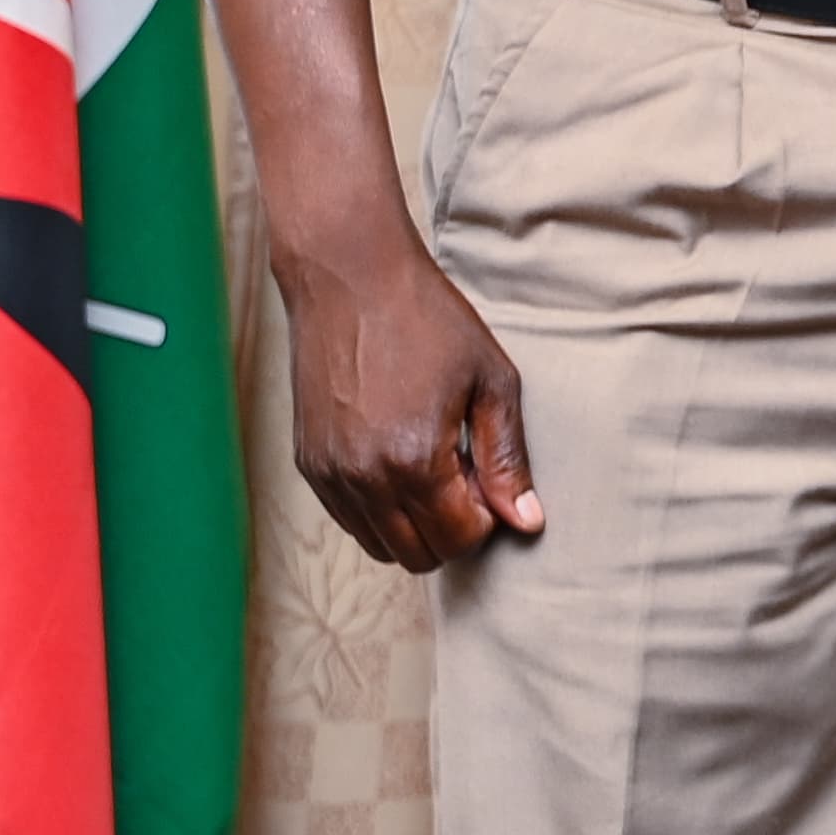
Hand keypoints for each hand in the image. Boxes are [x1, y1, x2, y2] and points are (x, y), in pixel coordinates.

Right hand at [272, 212, 543, 571]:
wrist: (350, 278)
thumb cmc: (429, 320)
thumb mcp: (491, 381)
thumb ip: (508, 459)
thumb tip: (526, 521)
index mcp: (415, 461)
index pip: (459, 540)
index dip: (486, 516)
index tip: (487, 473)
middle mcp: (364, 478)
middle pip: (418, 556)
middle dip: (452, 529)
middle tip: (464, 472)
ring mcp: (329, 474)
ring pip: (380, 546)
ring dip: (414, 524)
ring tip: (432, 464)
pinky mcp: (309, 463)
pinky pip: (349, 519)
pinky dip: (380, 509)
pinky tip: (398, 458)